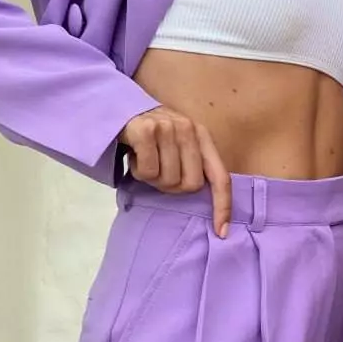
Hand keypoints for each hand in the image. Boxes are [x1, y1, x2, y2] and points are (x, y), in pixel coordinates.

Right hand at [120, 107, 231, 237]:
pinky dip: (137, 171)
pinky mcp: (145, 131)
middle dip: (172, 186)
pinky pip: (148, 172)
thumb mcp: (179, 145)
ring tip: (146, 159)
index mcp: (202, 136)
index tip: (222, 232)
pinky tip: (134, 156)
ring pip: (167, 180)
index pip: (220, 177)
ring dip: (152, 178)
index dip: (222, 206)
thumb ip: (194, 166)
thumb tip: (204, 203)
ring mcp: (168, 128)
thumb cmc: (153, 136)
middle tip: (158, 171)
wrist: (119, 109)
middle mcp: (189, 129)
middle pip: (190, 185)